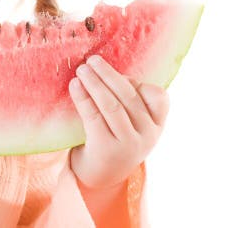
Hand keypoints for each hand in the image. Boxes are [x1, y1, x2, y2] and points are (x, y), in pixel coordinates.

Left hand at [68, 54, 168, 189]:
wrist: (102, 175)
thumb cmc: (115, 138)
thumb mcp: (131, 122)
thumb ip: (128, 100)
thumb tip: (105, 69)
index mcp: (157, 124)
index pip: (159, 97)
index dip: (139, 82)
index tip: (120, 75)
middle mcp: (148, 135)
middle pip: (129, 96)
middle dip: (109, 74)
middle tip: (92, 60)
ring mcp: (129, 143)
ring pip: (112, 105)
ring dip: (95, 83)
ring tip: (81, 69)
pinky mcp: (107, 149)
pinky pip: (94, 116)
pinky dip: (83, 97)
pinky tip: (74, 85)